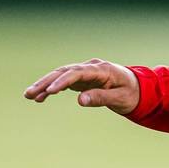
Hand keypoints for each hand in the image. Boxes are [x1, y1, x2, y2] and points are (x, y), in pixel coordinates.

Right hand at [24, 59, 140, 114]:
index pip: (77, 73)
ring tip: (28, 96)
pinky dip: (52, 89)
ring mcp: (85, 72)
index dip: (62, 81)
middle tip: (30, 93)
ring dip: (45, 85)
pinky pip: (64, 82)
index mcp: (102, 70)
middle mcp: (91, 67)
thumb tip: (80, 100)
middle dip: (46, 82)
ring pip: (61, 75)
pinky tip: (40, 98)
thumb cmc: (132, 94)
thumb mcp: (120, 99)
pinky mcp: (82, 79)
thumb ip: (101, 98)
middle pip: (64, 72)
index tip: (49, 91)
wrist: (139, 88)